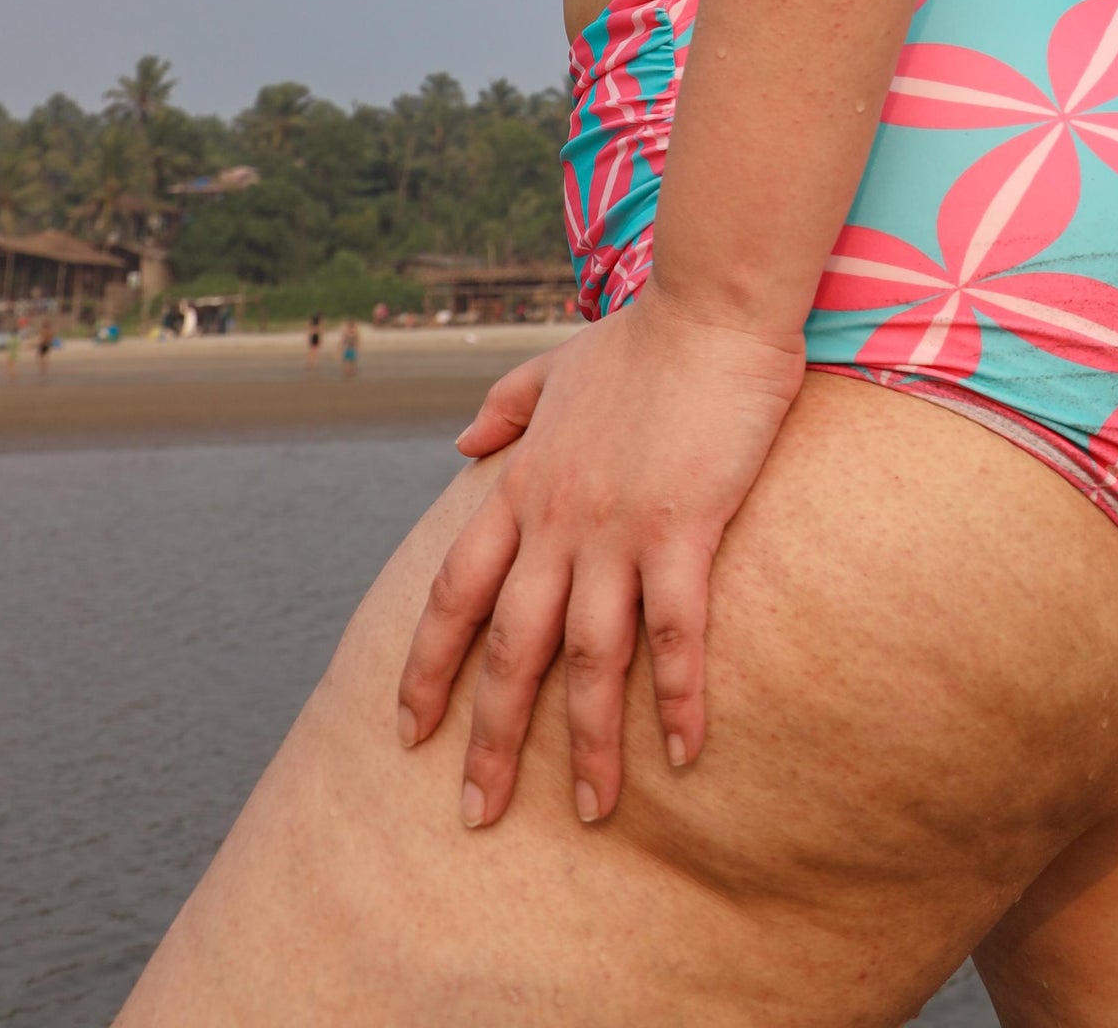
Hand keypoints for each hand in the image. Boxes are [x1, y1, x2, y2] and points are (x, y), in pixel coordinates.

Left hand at [394, 288, 805, 827]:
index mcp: (523, 486)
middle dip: (488, 739)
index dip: (427, 667)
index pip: (455, 593)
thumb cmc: (643, 335)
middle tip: (475, 814)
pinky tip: (685, 751)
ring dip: (584, 744)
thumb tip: (460, 442)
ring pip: (588, 659)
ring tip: (588, 811)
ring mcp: (618, 528)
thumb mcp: (555, 367)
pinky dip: (678, 697)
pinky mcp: (683, 527)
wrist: (709, 303)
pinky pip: (675, 631)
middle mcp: (557, 520)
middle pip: (509, 649)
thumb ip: (506, 406)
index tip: (408, 730)